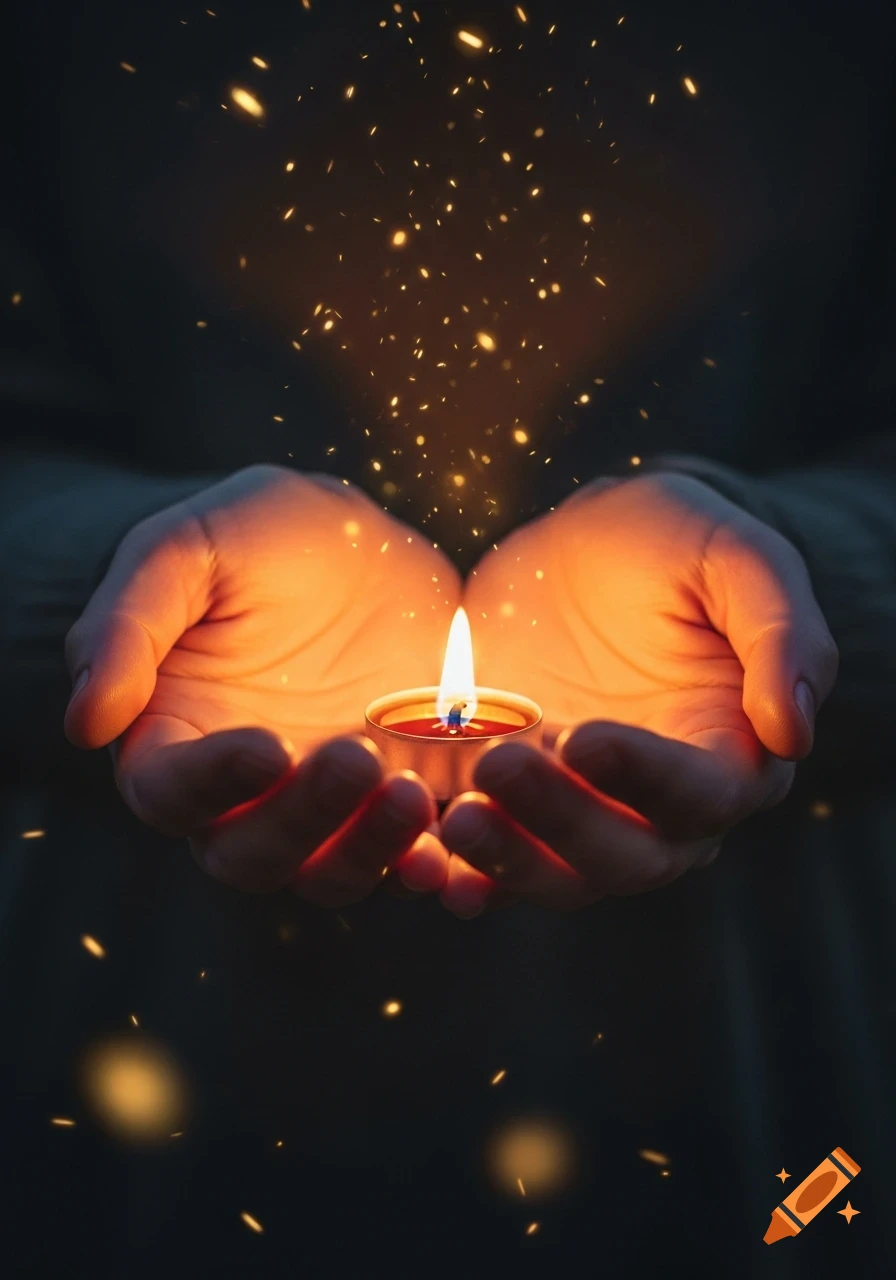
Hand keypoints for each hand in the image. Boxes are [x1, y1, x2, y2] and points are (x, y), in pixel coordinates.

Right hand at [64, 464, 457, 901]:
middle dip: (304, 820)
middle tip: (355, 755)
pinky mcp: (406, 796)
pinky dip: (441, 863)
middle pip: (254, 855)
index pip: (172, 793)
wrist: (355, 540)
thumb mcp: (185, 547)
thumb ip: (130, 623)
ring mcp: (331, 805)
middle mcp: (249, 793)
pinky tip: (467, 839)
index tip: (264, 744)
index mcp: (180, 738)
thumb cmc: (254, 536)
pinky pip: (418, 855)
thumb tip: (86, 723)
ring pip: (335, 871)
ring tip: (414, 794)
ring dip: (372, 850)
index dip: (212, 783)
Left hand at [439, 472, 837, 914]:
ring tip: (455, 820)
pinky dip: (461, 870)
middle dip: (562, 820)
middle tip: (500, 765)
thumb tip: (794, 731)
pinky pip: (493, 861)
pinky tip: (423, 860)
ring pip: (557, 874)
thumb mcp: (737, 556)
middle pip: (625, 854)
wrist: (591, 549)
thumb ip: (781, 631)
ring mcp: (584, 812)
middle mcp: (661, 807)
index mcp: (728, 754)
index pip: (701, 795)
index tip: (584, 735)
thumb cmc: (676, 544)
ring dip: (507, 858)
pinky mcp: (518, 808)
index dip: (646, 776)